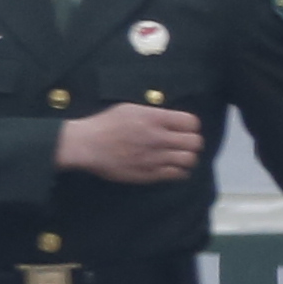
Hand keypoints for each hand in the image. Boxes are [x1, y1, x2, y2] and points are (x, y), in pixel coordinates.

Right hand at [56, 103, 206, 183]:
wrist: (87, 145)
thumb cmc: (105, 124)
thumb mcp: (130, 109)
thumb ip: (154, 114)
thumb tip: (170, 120)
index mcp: (155, 119)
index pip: (192, 123)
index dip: (191, 126)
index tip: (184, 129)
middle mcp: (159, 138)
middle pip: (195, 143)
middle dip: (192, 142)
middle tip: (184, 143)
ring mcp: (155, 158)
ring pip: (189, 160)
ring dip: (187, 158)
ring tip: (179, 156)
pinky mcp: (149, 174)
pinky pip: (176, 174)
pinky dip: (179, 171)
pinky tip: (172, 167)